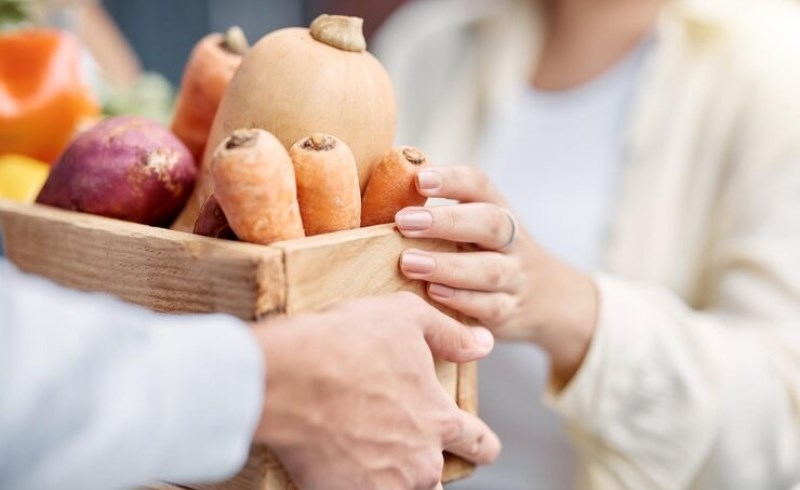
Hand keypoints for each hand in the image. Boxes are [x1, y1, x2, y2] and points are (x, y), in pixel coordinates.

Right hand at [250, 292, 500, 489]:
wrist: (285, 380)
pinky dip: (354, 482)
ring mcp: (383, 486)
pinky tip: (336, 461)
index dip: (480, 443)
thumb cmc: (343, 345)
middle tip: (400, 444)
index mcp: (438, 420)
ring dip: (393, 478)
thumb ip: (450, 334)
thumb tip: (483, 344)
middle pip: (438, 478)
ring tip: (368, 452)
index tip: (476, 444)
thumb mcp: (405, 318)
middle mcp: (419, 462)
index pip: (480, 444)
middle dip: (425, 464)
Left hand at [395, 166, 597, 384]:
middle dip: (446, 221)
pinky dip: (461, 300)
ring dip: (448, 266)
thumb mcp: (475, 229)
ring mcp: (515, 276)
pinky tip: (432, 295)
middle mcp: (511, 241)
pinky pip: (490, 307)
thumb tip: (379, 194)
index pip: (480, 185)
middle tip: (403, 222)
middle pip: (489, 223)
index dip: (452, 180)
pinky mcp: (511, 311)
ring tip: (409, 262)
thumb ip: (440, 216)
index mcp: (498, 210)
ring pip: (490, 269)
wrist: (550, 299)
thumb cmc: (488, 255)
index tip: (419, 179)